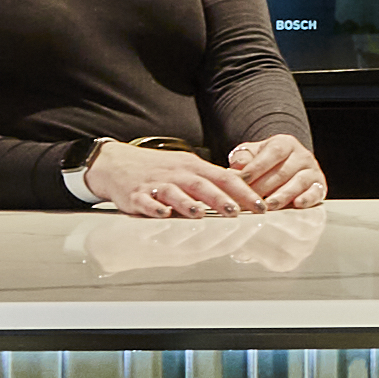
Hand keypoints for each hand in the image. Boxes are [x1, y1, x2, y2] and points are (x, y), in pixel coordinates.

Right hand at [82, 138, 258, 217]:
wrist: (116, 163)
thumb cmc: (159, 169)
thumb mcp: (188, 168)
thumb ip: (212, 181)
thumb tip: (244, 193)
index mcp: (193, 167)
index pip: (224, 177)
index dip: (244, 192)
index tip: (261, 206)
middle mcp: (177, 173)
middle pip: (202, 185)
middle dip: (220, 199)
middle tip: (236, 212)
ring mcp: (155, 184)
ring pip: (174, 192)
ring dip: (187, 203)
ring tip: (200, 214)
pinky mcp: (135, 195)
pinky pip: (145, 201)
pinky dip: (154, 207)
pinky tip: (162, 214)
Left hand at [227, 132, 328, 211]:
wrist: (284, 165)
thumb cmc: (264, 161)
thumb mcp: (251, 153)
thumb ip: (242, 157)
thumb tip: (238, 166)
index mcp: (285, 143)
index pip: (274, 152)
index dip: (257, 167)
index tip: (242, 181)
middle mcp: (302, 155)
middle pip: (283, 171)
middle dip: (264, 187)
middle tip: (249, 200)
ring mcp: (312, 171)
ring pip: (299, 182)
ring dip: (282, 196)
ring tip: (268, 206)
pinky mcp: (319, 186)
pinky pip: (316, 192)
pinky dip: (307, 198)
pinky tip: (297, 204)